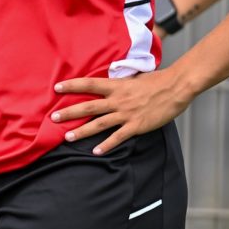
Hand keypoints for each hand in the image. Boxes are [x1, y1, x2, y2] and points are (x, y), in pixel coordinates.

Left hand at [51, 67, 191, 155]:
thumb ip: (121, 81)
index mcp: (117, 85)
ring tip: (68, 137)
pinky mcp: (136, 126)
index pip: (89, 84)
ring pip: (99, 124)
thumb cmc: (157, 80)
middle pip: (88, 106)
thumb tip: (111, 80)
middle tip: (53, 118)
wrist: (175, 87)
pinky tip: (96, 152)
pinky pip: (118, 137)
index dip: (72, 86)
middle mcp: (118, 100)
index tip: (57, 88)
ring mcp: (126, 114)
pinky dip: (106, 145)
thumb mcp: (134, 77)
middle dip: (69, 112)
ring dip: (82, 131)